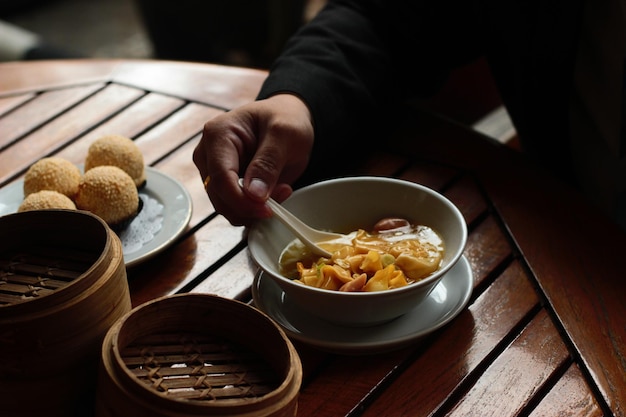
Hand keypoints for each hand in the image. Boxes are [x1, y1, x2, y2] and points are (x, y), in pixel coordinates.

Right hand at [193, 94, 313, 225]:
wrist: (289, 119)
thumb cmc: (285, 118)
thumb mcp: (284, 133)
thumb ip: (268, 162)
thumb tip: (254, 194)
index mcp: (217, 134)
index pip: (220, 177)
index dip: (242, 200)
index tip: (267, 209)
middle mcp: (208, 154)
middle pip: (219, 196)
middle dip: (251, 207)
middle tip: (283, 194)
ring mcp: (212, 170)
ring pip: (225, 206)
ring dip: (254, 209)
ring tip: (283, 190)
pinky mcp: (223, 184)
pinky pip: (234, 207)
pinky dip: (255, 209)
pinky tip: (275, 194)